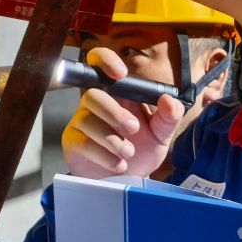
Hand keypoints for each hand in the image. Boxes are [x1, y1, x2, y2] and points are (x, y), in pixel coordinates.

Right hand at [60, 46, 187, 178]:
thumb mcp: (161, 134)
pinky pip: (82, 142)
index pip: (100, 63)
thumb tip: (169, 99)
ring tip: (128, 154)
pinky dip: (104, 155)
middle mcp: (95, 103)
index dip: (105, 60)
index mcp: (116, 93)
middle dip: (115, 113)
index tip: (121, 74)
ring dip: (112, 139)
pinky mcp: (72, 142)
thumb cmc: (141, 150)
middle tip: (133, 129)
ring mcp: (81, 123)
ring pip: (87, 120)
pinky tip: (118, 164)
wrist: (127, 181)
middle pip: (92, 94)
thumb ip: (169, 116)